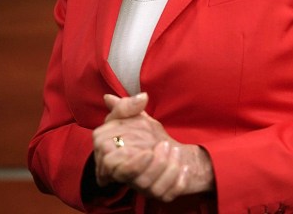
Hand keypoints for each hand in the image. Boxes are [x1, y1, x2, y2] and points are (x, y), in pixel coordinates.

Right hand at [91, 93, 214, 200]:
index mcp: (114, 160)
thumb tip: (118, 97)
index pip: (109, 163)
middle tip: (164, 144)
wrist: (170, 149)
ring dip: (166, 165)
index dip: (125, 155)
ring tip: (174, 148)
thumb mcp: (134, 117)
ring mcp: (142, 187)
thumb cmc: (145, 134)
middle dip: (148, 161)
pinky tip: (183, 166)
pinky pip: (166, 193)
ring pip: (149, 185)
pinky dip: (177, 178)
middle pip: (128, 175)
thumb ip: (125, 107)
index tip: (145, 140)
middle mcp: (126, 176)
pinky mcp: (160, 194)